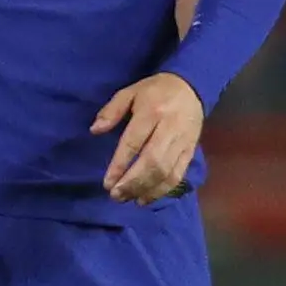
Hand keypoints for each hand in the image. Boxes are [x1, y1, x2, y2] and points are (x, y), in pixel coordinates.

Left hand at [94, 72, 204, 202]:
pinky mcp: (191, 151)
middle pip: (152, 161)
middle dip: (133, 182)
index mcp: (151, 112)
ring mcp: (183, 141)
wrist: (191, 87)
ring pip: (166, 171)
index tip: (107, 183)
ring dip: (146, 189)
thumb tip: (94, 130)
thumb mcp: (129, 92)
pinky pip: (178, 174)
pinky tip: (146, 198)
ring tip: (128, 199)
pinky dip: (162, 190)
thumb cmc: (154, 91)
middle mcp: (169, 128)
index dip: (120, 165)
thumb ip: (111, 110)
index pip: (134, 143)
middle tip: (116, 196)